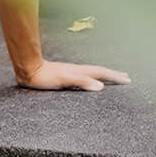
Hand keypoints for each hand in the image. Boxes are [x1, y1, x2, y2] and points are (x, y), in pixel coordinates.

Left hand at [16, 58, 130, 90]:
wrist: (28, 70)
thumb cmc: (44, 76)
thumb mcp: (64, 80)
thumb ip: (82, 82)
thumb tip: (101, 86)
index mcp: (80, 71)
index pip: (101, 73)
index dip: (115, 76)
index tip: (128, 79)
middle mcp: (77, 70)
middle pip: (99, 71)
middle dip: (113, 74)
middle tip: (125, 77)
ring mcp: (71, 72)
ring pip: (91, 73)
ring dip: (103, 75)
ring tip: (111, 78)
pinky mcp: (64, 76)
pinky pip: (83, 77)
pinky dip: (91, 78)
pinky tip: (88, 82)